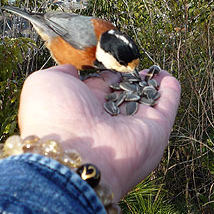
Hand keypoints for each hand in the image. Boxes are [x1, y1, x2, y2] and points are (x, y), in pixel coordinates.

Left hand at [17, 64, 180, 200]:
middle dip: (126, 81)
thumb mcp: (45, 84)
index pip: (96, 88)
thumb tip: (73, 70)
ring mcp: (131, 127)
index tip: (108, 58)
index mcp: (80, 110)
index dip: (103, 73)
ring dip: (150, 86)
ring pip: (144, 102)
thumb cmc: (53, 118)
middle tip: (132, 63)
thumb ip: (61, 72)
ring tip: (155, 68)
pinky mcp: (155, 131)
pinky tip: (169, 78)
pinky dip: (169, 92)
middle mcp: (106, 121)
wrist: (73, 155)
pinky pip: (166, 107)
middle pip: (120, 97)